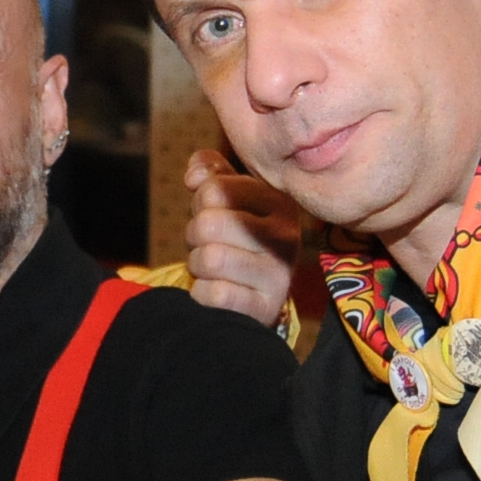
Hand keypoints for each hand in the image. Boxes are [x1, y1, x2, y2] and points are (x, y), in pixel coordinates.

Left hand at [183, 150, 301, 328]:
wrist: (256, 294)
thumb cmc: (237, 235)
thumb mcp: (229, 196)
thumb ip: (210, 171)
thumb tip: (194, 177)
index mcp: (279, 202)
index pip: (214, 189)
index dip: (201, 202)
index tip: (217, 213)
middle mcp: (286, 237)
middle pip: (207, 224)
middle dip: (194, 234)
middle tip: (209, 243)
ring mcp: (279, 276)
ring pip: (208, 259)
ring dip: (197, 264)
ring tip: (213, 267)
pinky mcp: (265, 309)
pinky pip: (212, 294)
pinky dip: (201, 293)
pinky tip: (217, 291)